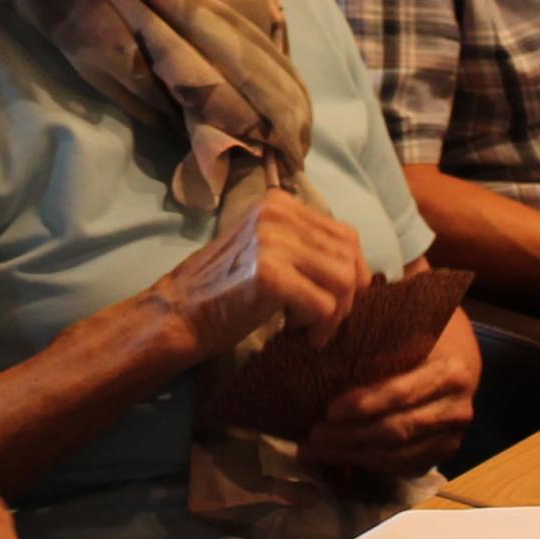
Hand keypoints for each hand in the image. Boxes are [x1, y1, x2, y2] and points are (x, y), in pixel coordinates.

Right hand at [153, 190, 371, 360]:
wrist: (180, 314)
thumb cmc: (226, 290)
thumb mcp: (268, 250)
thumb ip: (306, 246)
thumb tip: (359, 268)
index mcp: (279, 203)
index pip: (345, 235)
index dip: (351, 273)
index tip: (334, 301)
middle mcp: (277, 214)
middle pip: (349, 257)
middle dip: (347, 297)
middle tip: (325, 322)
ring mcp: (272, 241)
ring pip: (343, 281)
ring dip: (335, 314)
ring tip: (311, 330)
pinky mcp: (270, 274)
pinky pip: (324, 305)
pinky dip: (320, 327)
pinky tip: (298, 334)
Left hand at [300, 308, 480, 476]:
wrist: (458, 350)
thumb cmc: (423, 331)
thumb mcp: (407, 321)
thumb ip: (376, 324)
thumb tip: (326, 320)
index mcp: (452, 370)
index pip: (401, 393)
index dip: (364, 404)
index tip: (329, 408)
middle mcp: (459, 407)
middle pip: (396, 429)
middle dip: (349, 436)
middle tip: (310, 435)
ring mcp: (453, 434)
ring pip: (396, 454)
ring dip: (351, 454)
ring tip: (313, 448)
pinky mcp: (442, 451)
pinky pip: (402, 466)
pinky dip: (366, 464)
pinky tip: (336, 458)